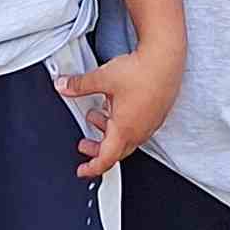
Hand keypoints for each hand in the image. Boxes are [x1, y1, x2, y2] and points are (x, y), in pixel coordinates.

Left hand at [56, 46, 178, 178]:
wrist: (166, 58)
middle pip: (116, 151)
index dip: (92, 168)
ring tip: (98, 117)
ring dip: (110, 132)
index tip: (83, 170)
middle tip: (85, 145)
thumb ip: (79, 85)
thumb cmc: (141, 72)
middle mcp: (139, 131)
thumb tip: (64, 86)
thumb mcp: (102, 78)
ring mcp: (150, 123)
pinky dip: (123, 124)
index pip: (106, 159)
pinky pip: (138, 128)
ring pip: (127, 139)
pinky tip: (117, 107)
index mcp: (124, 130)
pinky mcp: (157, 113)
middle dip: (98, 150)